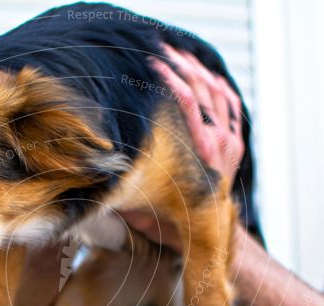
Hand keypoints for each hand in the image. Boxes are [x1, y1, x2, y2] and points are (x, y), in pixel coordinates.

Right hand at [122, 44, 244, 253]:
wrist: (208, 237)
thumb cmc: (172, 223)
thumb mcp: (142, 208)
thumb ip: (119, 190)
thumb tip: (88, 180)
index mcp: (200, 154)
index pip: (189, 103)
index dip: (171, 78)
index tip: (152, 63)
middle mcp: (220, 143)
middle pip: (204, 90)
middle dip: (181, 65)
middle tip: (160, 50)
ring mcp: (230, 142)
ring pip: (218, 93)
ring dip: (197, 70)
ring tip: (176, 54)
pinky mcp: (234, 142)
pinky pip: (230, 104)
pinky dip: (217, 85)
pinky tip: (202, 73)